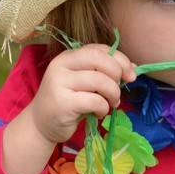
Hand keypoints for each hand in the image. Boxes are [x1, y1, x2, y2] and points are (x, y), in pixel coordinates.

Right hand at [3, 45, 135, 173]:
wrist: (41, 124)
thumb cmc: (68, 101)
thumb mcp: (85, 82)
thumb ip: (104, 72)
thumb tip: (133, 68)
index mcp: (68, 56)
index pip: (99, 49)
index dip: (120, 59)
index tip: (131, 74)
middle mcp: (62, 65)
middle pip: (99, 59)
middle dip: (117, 74)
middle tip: (119, 90)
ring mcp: (59, 83)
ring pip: (99, 80)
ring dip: (113, 93)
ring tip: (111, 103)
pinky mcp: (63, 102)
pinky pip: (94, 100)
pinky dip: (104, 107)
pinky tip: (100, 112)